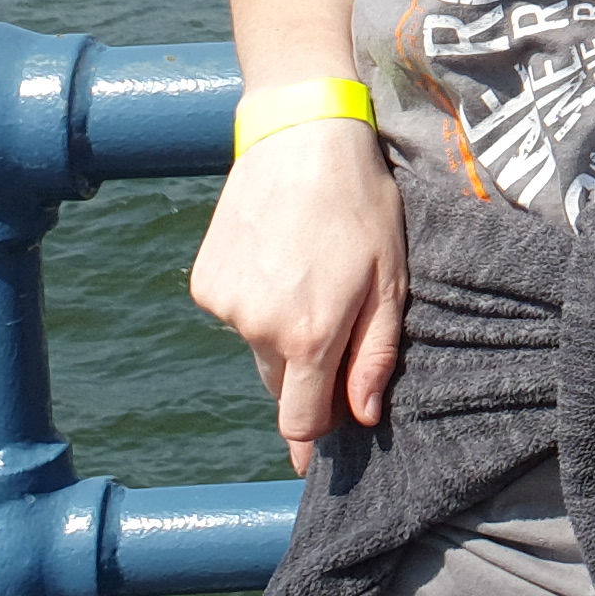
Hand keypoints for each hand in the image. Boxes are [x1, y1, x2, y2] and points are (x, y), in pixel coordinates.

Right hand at [189, 120, 404, 473]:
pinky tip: (279, 260)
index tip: (319, 458)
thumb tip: (362, 418)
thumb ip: (374, 355)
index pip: (300, 421)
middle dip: (305, 377)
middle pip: (280, 386)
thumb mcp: (390, 279)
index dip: (313, 440)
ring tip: (308, 278)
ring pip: (256, 347)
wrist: (299, 137)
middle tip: (332, 332)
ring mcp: (224, 306)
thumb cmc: (360, 204)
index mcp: (310, 336)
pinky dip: (256, 302)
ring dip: (280, 334)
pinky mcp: (204, 283)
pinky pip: (235, 314)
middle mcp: (258, 329)